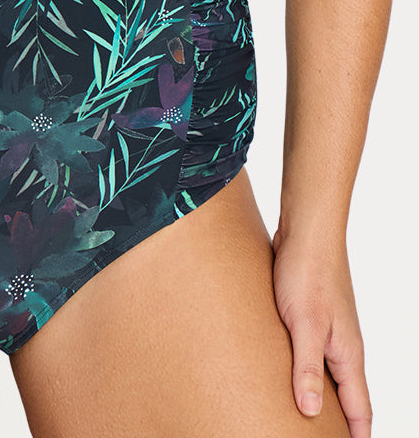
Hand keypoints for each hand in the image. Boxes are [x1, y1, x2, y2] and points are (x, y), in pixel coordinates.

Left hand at [272, 223, 371, 436]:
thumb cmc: (307, 272)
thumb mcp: (304, 325)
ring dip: (320, 395)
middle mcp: (343, 345)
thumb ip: (308, 369)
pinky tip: (286, 372)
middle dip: (339, 422)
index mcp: (348, 354)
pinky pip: (312, 352)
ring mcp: (329, 329)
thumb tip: (312, 412)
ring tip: (302, 417)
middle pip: (347, 396)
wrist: (305, 230)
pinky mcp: (312, 315)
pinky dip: (305, 369)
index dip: (357, 435)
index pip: (360, 409)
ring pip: (329, 373)